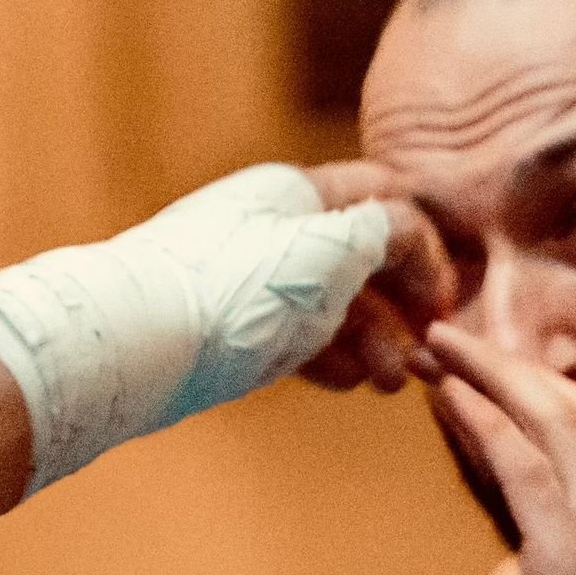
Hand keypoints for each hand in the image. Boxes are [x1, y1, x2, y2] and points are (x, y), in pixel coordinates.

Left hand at [0, 163, 394, 495]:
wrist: (129, 342)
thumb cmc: (232, 290)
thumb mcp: (333, 249)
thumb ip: (391, 233)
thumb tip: (415, 236)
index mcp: (299, 191)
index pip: (386, 195)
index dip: (428, 242)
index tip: (446, 297)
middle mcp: (273, 225)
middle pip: (361, 255)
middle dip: (402, 303)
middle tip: (426, 355)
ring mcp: (247, 276)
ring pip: (330, 301)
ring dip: (371, 338)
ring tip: (387, 383)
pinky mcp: (225, 324)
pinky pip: (291, 333)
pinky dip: (326, 354)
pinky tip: (345, 381)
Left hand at [423, 321, 575, 574]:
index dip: (546, 389)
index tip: (499, 370)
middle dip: (512, 364)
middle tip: (456, 337)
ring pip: (549, 420)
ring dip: (489, 376)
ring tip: (442, 349)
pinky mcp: (574, 550)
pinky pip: (523, 466)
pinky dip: (484, 421)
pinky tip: (451, 396)